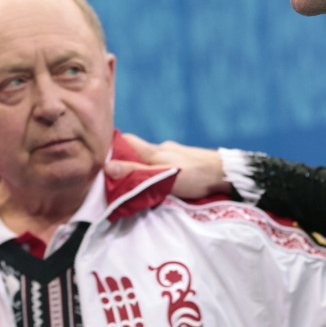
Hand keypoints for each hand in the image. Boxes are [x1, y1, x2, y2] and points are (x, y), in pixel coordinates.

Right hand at [105, 133, 231, 200]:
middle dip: (125, 162)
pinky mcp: (184, 163)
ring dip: (141, 169)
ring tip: (133, 186)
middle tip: (113, 179)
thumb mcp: (162, 176)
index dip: (112, 147)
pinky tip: (157, 184)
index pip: (126, 140)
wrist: (225, 174)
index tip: (99, 160)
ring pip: (150, 160)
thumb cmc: (195, 175)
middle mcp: (162, 149)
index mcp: (154, 150)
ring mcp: (174, 155)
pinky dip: (155, 172)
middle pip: (136, 151)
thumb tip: (107, 167)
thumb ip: (136, 172)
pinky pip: (163, 165)